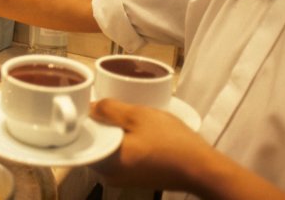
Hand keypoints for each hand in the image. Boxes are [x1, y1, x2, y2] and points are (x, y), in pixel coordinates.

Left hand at [90, 99, 209, 190]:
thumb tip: (90, 107)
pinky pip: (118, 156)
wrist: (201, 168)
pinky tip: (132, 130)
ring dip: (112, 132)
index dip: (86, 118)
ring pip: (107, 148)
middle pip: (94, 143)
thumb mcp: (138, 115)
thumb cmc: (171, 142)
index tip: (91, 104)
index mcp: (105, 162)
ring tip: (122, 115)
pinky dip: (122, 142)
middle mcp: (108, 176)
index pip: (83, 138)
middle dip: (100, 124)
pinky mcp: (133, 178)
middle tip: (109, 106)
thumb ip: (109, 109)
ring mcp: (120, 179)